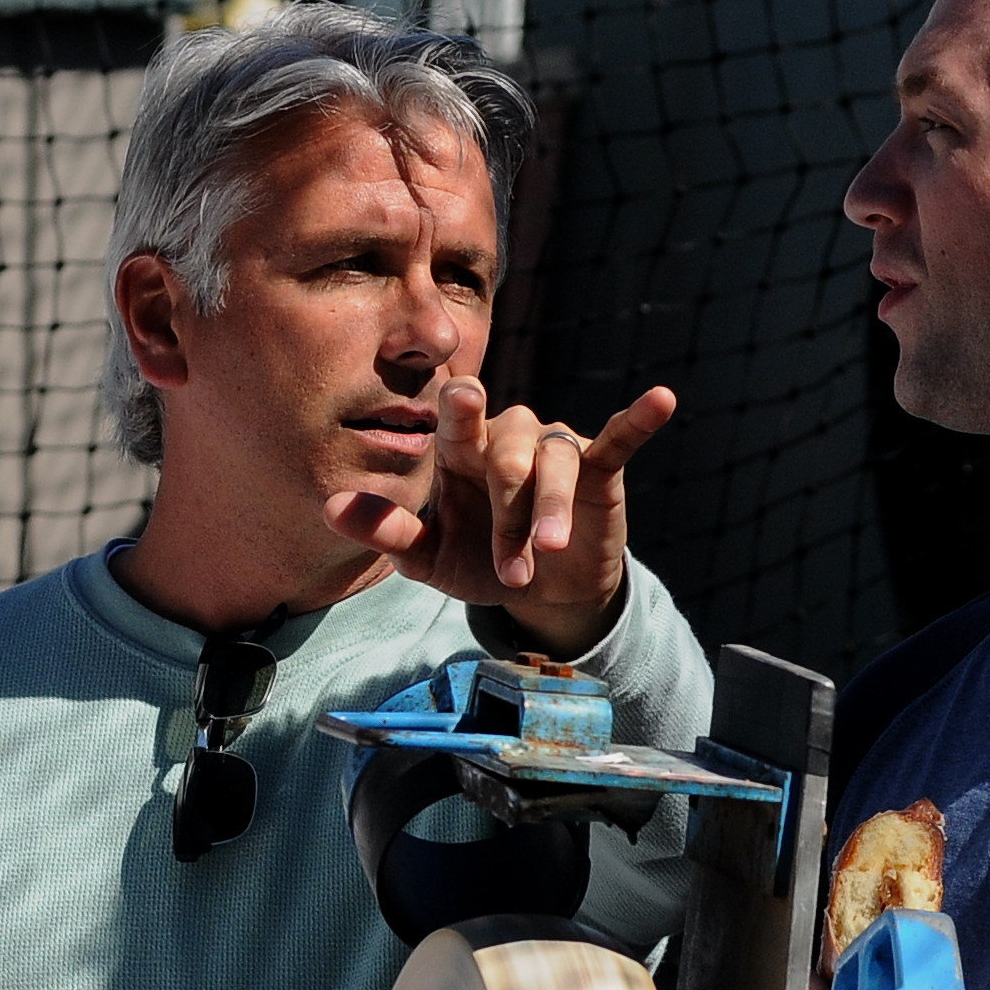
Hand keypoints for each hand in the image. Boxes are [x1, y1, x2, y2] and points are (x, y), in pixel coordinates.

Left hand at [327, 379, 676, 654]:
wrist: (543, 594)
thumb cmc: (479, 561)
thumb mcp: (431, 559)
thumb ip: (387, 531)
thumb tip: (327, 507)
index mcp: (460, 452)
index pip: (456, 420)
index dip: (458, 405)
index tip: (460, 395)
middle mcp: (505, 438)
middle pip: (505, 452)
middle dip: (507, 512)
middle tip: (509, 566)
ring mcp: (553, 447)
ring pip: (552, 461)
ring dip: (550, 509)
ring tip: (548, 552)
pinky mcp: (597, 467)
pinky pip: (617, 437)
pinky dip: (638, 419)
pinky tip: (661, 400)